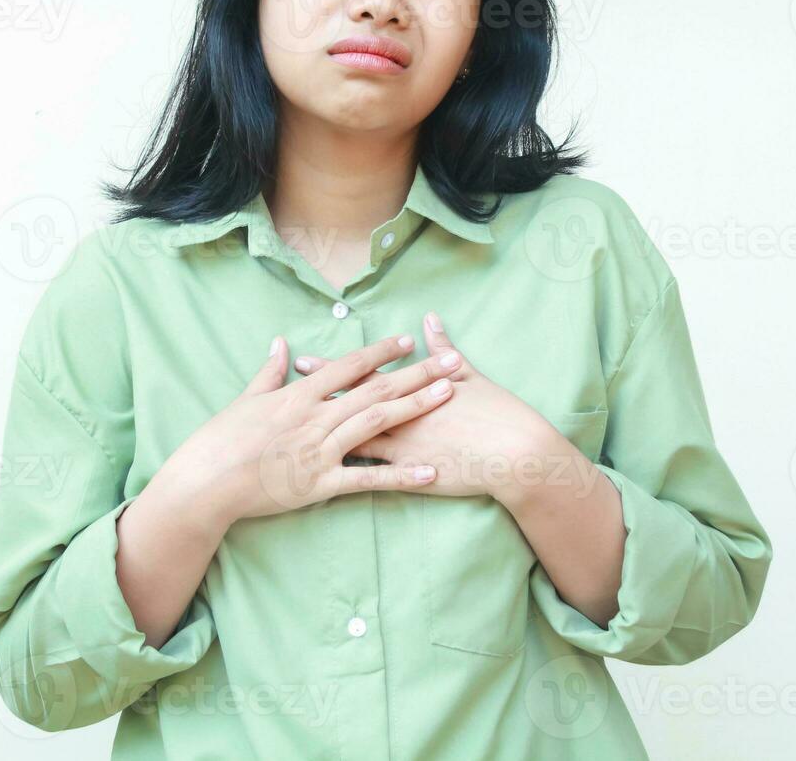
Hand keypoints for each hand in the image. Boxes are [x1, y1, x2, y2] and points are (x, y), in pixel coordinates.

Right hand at [157, 333, 462, 532]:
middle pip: (375, 390)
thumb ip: (270, 371)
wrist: (206, 481)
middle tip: (451, 362)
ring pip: (377, 423)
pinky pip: (368, 478)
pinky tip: (430, 472)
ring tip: (448, 395)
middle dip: (416, 374)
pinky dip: (401, 476)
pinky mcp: (321, 483)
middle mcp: (315, 416)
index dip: (381, 352)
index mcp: (298, 394)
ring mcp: (320, 449)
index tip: (409, 341)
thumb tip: (281, 342)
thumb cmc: (221, 440)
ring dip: (415, 407)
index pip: (348, 366)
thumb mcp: (246, 399)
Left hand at [292, 311, 560, 502]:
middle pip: (347, 406)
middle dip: (313, 400)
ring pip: (350, 441)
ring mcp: (402, 447)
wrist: (515, 452)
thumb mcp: (469, 375)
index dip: (330, 370)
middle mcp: (400, 416)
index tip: (303, 361)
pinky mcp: (408, 474)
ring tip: (289, 434)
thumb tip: (428, 319)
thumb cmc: (496, 412)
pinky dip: (344, 473)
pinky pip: (370, 475)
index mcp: (410, 391)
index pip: (362, 376)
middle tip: (280, 396)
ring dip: (319, 437)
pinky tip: (318, 475)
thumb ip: (443, 348)